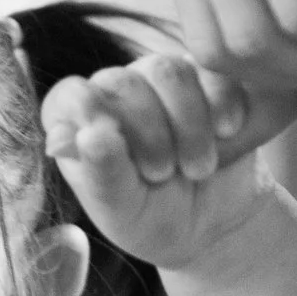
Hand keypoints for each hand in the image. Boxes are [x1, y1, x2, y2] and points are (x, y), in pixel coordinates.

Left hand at [42, 53, 267, 272]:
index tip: (118, 150)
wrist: (210, 224)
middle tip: (162, 174)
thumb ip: (102, 173)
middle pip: (122, 82)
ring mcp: (159, 79)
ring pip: (169, 72)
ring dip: (189, 124)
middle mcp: (113, 91)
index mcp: (76, 121)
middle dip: (148, 134)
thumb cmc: (150, 218)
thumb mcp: (123, 210)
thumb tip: (90, 134)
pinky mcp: (206, 77)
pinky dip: (222, 104)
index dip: (92, 117)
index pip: (70, 96)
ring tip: (198, 168)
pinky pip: (213, 71)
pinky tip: (226, 134)